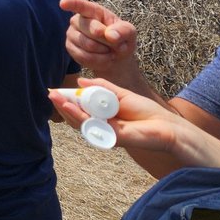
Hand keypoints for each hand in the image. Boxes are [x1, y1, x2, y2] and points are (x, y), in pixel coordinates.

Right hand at [49, 78, 181, 152]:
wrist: (167, 126)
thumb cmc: (147, 112)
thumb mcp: (121, 94)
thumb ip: (102, 88)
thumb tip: (80, 81)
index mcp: (103, 115)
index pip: (80, 108)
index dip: (67, 100)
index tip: (56, 91)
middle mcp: (101, 125)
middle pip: (76, 117)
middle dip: (63, 105)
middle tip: (51, 94)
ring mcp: (105, 132)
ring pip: (80, 123)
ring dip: (66, 110)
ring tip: (56, 98)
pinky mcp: (111, 138)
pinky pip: (92, 127)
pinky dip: (79, 117)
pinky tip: (70, 107)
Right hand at [60, 0, 138, 79]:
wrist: (115, 57)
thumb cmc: (121, 39)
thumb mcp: (129, 32)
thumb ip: (123, 31)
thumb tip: (110, 35)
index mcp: (92, 11)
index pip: (80, 5)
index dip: (71, 4)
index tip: (63, 3)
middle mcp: (78, 20)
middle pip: (89, 28)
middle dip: (106, 39)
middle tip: (117, 44)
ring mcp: (71, 34)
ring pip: (86, 44)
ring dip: (103, 51)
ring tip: (110, 52)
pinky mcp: (70, 47)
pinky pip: (83, 56)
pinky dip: (98, 60)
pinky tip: (104, 58)